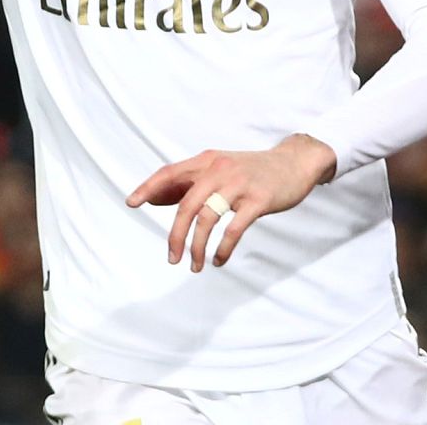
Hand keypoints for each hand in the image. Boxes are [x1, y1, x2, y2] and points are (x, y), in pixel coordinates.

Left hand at [125, 134, 336, 271]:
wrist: (294, 162)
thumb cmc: (252, 170)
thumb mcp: (219, 168)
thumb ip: (190, 182)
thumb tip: (155, 198)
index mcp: (206, 161)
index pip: (170, 172)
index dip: (149, 187)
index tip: (131, 203)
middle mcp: (219, 169)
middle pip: (186, 204)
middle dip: (175, 234)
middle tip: (171, 258)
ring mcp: (239, 184)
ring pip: (207, 218)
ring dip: (198, 246)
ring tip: (195, 265)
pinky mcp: (259, 200)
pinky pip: (234, 228)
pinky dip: (223, 248)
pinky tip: (219, 259)